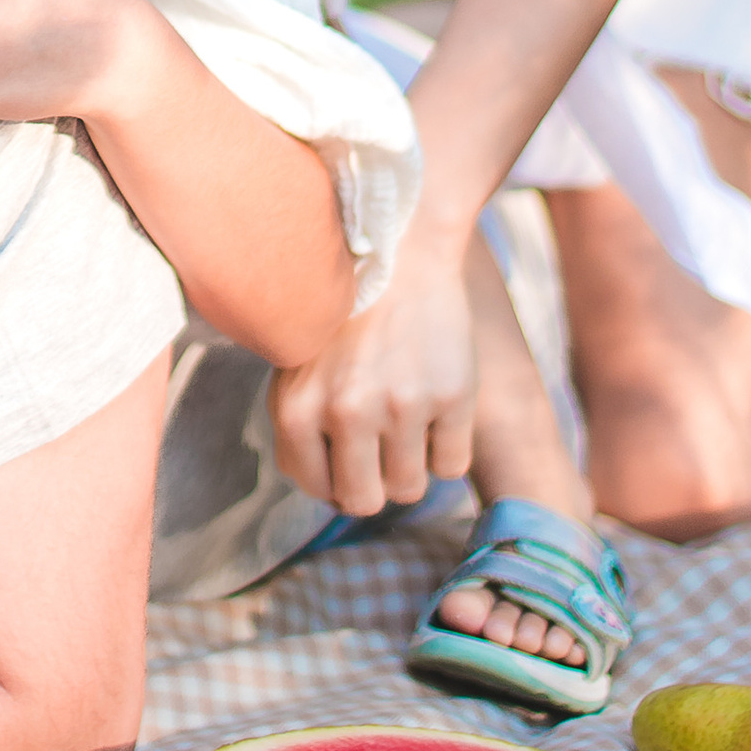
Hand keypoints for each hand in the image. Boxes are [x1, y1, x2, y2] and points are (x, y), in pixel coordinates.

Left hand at [268, 240, 475, 514]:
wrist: (400, 248)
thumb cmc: (345, 310)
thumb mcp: (298, 362)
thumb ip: (299, 425)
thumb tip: (321, 488)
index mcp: (298, 408)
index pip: (318, 489)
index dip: (337, 479)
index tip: (349, 454)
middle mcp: (347, 412)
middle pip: (365, 501)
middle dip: (375, 482)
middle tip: (382, 448)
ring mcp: (402, 406)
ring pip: (411, 489)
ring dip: (412, 465)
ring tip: (408, 421)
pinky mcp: (452, 397)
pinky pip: (452, 466)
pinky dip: (447, 447)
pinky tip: (435, 407)